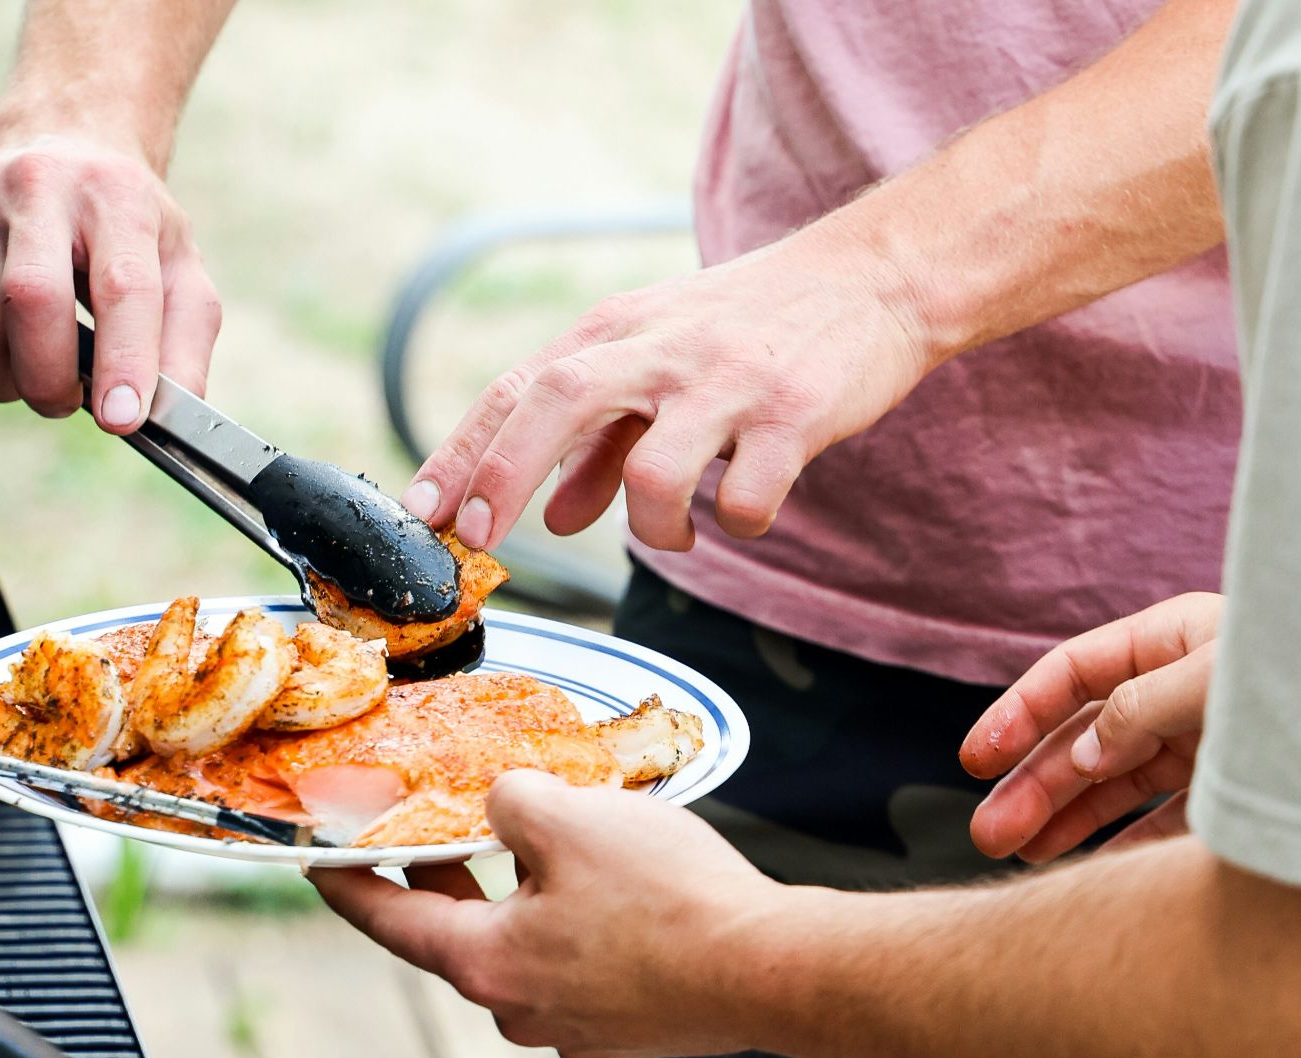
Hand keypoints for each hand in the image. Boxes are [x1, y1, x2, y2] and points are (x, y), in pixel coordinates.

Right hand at [0, 134, 220, 431]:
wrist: (63, 150)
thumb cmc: (126, 230)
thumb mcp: (180, 273)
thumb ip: (185, 345)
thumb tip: (173, 412)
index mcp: (119, 196)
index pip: (122, 286)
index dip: (124, 361)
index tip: (121, 418)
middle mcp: (41, 181)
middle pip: (30, 302)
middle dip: (49, 380)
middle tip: (67, 400)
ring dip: (4, 378)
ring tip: (34, 368)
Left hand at [307, 771, 785, 1057]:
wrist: (770, 971)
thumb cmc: (670, 901)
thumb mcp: (570, 817)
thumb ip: (511, 799)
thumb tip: (504, 803)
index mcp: (487, 962)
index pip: (391, 920)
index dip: (351, 883)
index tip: (322, 862)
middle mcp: (519, 1008)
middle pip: (458, 931)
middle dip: (449, 872)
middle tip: (440, 824)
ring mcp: (574, 1025)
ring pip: (523, 943)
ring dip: (522, 891)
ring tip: (547, 835)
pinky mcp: (625, 1023)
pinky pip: (576, 961)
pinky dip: (573, 917)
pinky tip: (608, 879)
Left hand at [400, 222, 939, 550]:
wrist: (877, 278)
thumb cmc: (757, 326)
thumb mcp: (667, 363)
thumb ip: (605, 442)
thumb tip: (556, 514)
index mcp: (621, 331)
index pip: (520, 385)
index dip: (464, 450)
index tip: (424, 511)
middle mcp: (664, 348)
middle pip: (558, 400)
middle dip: (504, 473)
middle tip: (482, 537)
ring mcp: (729, 382)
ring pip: (654, 473)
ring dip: (651, 527)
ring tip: (675, 531)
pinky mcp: (795, 415)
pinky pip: (747, 500)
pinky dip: (740, 524)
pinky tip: (751, 507)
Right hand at [961, 592, 1222, 862]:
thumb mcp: (1216, 676)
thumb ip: (1141, 709)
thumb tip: (1083, 757)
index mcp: (1169, 641)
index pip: (1071, 673)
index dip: (1018, 713)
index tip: (977, 760)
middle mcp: (1176, 691)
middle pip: (1083, 737)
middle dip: (1031, 784)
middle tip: (988, 834)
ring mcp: (1203, 740)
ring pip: (1115, 780)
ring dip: (1065, 817)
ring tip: (1020, 854)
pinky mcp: (1231, 788)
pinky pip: (1169, 819)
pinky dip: (1131, 843)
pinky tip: (1094, 870)